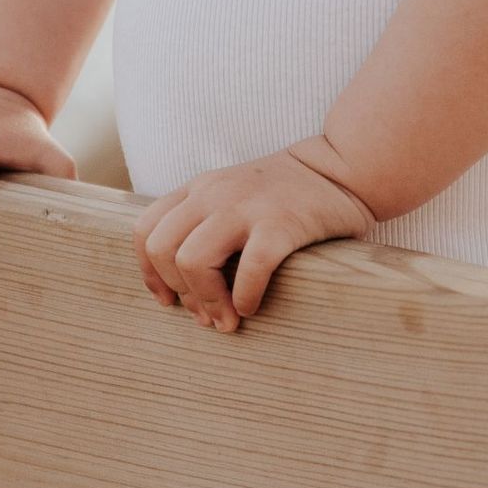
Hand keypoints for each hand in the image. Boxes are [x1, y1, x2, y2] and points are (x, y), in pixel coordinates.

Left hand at [135, 143, 375, 331]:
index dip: (150, 273)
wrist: (340, 168)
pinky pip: (249, 269)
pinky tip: (253, 305)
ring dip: (207, 300)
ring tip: (228, 319)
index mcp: (199, 189)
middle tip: (206, 315)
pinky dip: (245, 297)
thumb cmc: (286, 194)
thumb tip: (186, 291)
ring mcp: (246, 207)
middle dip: (179, 291)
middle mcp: (213, 194)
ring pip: (194, 259)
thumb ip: (205, 224)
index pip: (146, 230)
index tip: (170, 300)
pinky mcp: (281, 223)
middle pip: (163, 249)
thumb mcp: (231, 195)